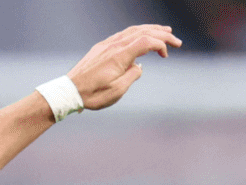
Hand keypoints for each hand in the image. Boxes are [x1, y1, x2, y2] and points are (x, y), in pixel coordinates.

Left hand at [66, 24, 181, 110]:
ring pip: (132, 30)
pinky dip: (137, 33)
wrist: (70, 91)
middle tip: (176, 41)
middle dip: (161, 34)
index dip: (160, 44)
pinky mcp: (101, 47)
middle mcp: (113, 45)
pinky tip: (142, 36)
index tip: (166, 55)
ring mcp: (106, 44)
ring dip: (150, 30)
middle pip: (142, 32)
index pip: (145, 41)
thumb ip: (132, 75)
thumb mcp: (117, 90)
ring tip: (164, 31)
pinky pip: (123, 34)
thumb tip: (139, 66)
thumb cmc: (93, 94)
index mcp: (119, 55)